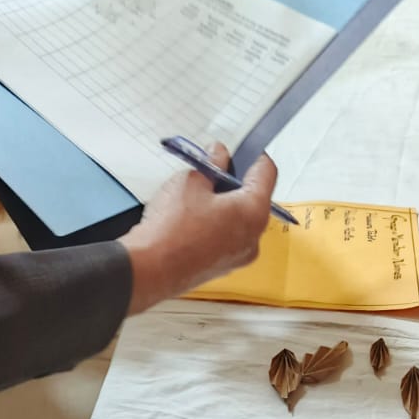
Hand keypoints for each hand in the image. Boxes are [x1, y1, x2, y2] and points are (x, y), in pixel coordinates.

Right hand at [123, 144, 275, 314]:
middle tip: (211, 169)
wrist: (150, 270)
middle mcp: (254, 237)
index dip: (254, 155)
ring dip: (224, 204)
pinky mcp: (223, 267)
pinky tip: (192, 218)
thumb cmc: (173, 226)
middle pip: (253, 198)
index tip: (241, 148)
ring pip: (239, 220)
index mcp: (253, 212)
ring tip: (196, 194)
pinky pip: (227, 237)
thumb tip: (219, 155)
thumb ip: (211, 165)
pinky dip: (216, 224)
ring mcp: (239, 256)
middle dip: (234, 181)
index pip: (267, 173)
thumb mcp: (191, 181)